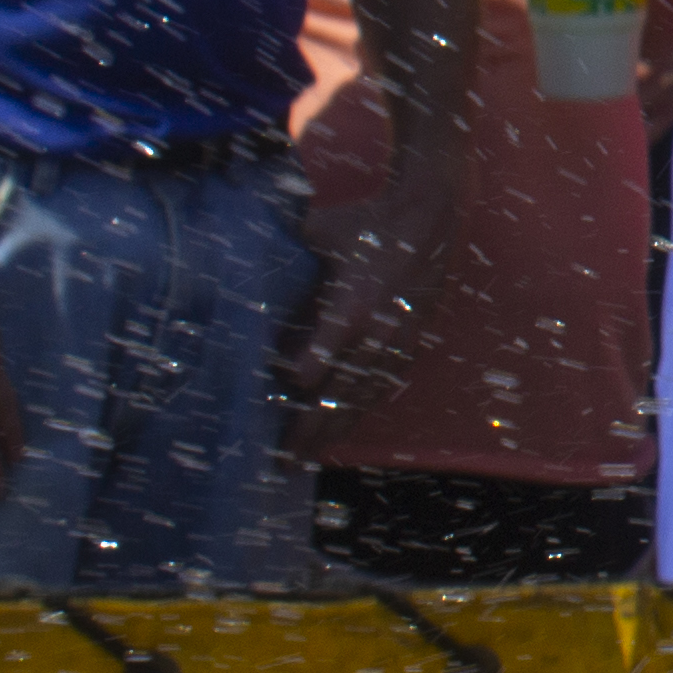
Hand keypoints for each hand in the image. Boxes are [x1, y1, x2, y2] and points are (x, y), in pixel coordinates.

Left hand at [279, 148, 456, 456]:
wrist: (431, 211)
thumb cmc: (369, 220)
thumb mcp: (320, 233)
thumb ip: (286, 255)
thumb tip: (241, 262)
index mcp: (349, 306)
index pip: (317, 363)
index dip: (294, 391)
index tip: (269, 410)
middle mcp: (375, 330)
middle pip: (339, 393)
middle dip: (310, 430)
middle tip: (283, 461)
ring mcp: (398, 338)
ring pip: (364, 396)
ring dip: (337, 429)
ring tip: (311, 458)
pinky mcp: (413, 337)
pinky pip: (387, 383)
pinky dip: (365, 407)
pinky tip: (349, 426)